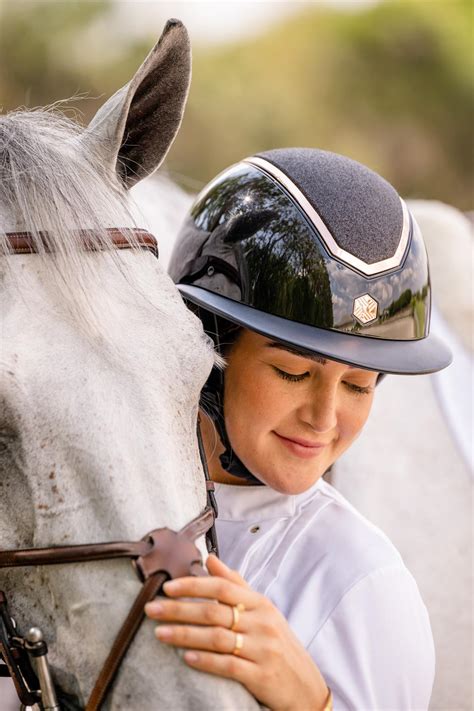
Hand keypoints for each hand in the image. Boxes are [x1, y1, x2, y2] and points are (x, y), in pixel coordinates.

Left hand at [145, 555, 328, 710]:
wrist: (306, 687)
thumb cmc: (278, 644)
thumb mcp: (263, 611)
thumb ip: (235, 584)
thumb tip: (209, 558)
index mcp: (260, 603)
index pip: (223, 587)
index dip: (194, 585)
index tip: (167, 587)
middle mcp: (261, 623)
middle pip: (214, 611)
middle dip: (179, 609)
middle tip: (151, 609)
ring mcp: (262, 649)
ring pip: (217, 638)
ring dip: (184, 635)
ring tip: (159, 633)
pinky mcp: (260, 676)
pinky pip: (228, 666)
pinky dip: (205, 661)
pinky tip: (186, 657)